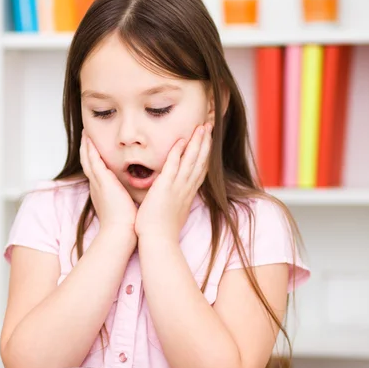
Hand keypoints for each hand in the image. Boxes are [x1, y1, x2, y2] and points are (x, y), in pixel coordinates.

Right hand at [80, 132, 137, 241]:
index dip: (94, 159)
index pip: (97, 171)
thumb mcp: (125, 207)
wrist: (121, 233)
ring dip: (86, 145)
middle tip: (85, 135)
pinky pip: (93, 160)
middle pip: (88, 163)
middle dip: (86, 149)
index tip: (95, 148)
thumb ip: (128, 198)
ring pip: (88, 159)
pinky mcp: (102, 181)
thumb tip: (136, 195)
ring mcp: (98, 183)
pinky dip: (90, 149)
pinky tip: (90, 138)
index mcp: (103, 192)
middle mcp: (97, 186)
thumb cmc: (127, 225)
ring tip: (85, 132)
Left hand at [135, 124, 211, 241]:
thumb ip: (174, 201)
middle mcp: (186, 189)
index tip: (208, 141)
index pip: (200, 170)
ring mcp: (177, 187)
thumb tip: (172, 198)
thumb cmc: (161, 230)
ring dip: (197, 143)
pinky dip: (178, 152)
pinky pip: (173, 166)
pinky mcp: (165, 187)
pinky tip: (181, 140)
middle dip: (206, 143)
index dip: (205, 154)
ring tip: (202, 127)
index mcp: (188, 194)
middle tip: (209, 126)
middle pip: (200, 161)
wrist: (158, 241)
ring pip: (191, 161)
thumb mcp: (172, 212)